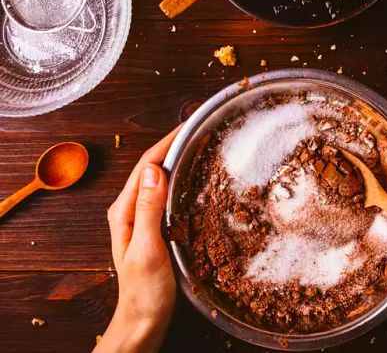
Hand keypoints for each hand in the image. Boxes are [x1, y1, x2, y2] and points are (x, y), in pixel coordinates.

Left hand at [95, 127, 180, 352]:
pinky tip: (196, 179)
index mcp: (124, 210)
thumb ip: (148, 210)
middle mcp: (130, 209)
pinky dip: (181, 179)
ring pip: (160, 179)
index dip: (167, 141)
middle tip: (201, 130)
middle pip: (152, 167)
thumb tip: (156, 170)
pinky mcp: (154, 227)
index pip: (146, 165)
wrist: (143, 321)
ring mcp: (142, 218)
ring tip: (201, 146)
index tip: (189, 125)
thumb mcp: (148, 249)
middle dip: (174, 144)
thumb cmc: (144, 291)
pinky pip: (167, 194)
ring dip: (177, 159)